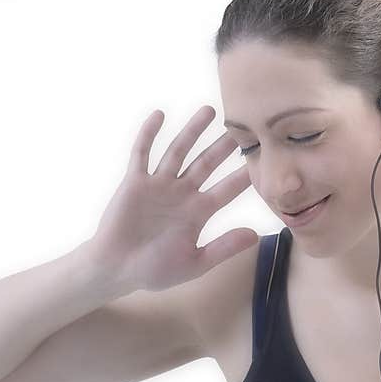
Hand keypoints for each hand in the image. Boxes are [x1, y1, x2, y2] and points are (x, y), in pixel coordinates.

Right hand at [85, 105, 257, 293]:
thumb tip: (256, 235)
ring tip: (209, 111)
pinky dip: (149, 134)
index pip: (227, 189)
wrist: (116, 270)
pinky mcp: (135, 182)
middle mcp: (182, 194)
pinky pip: (142, 153)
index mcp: (199, 212)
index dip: (244, 175)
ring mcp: (158, 185)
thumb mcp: (195, 262)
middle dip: (223, 146)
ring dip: (192, 131)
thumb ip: (224, 247)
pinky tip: (160, 114)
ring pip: (178, 151)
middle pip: (207, 163)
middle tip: (243, 125)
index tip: (264, 159)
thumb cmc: (155, 270)